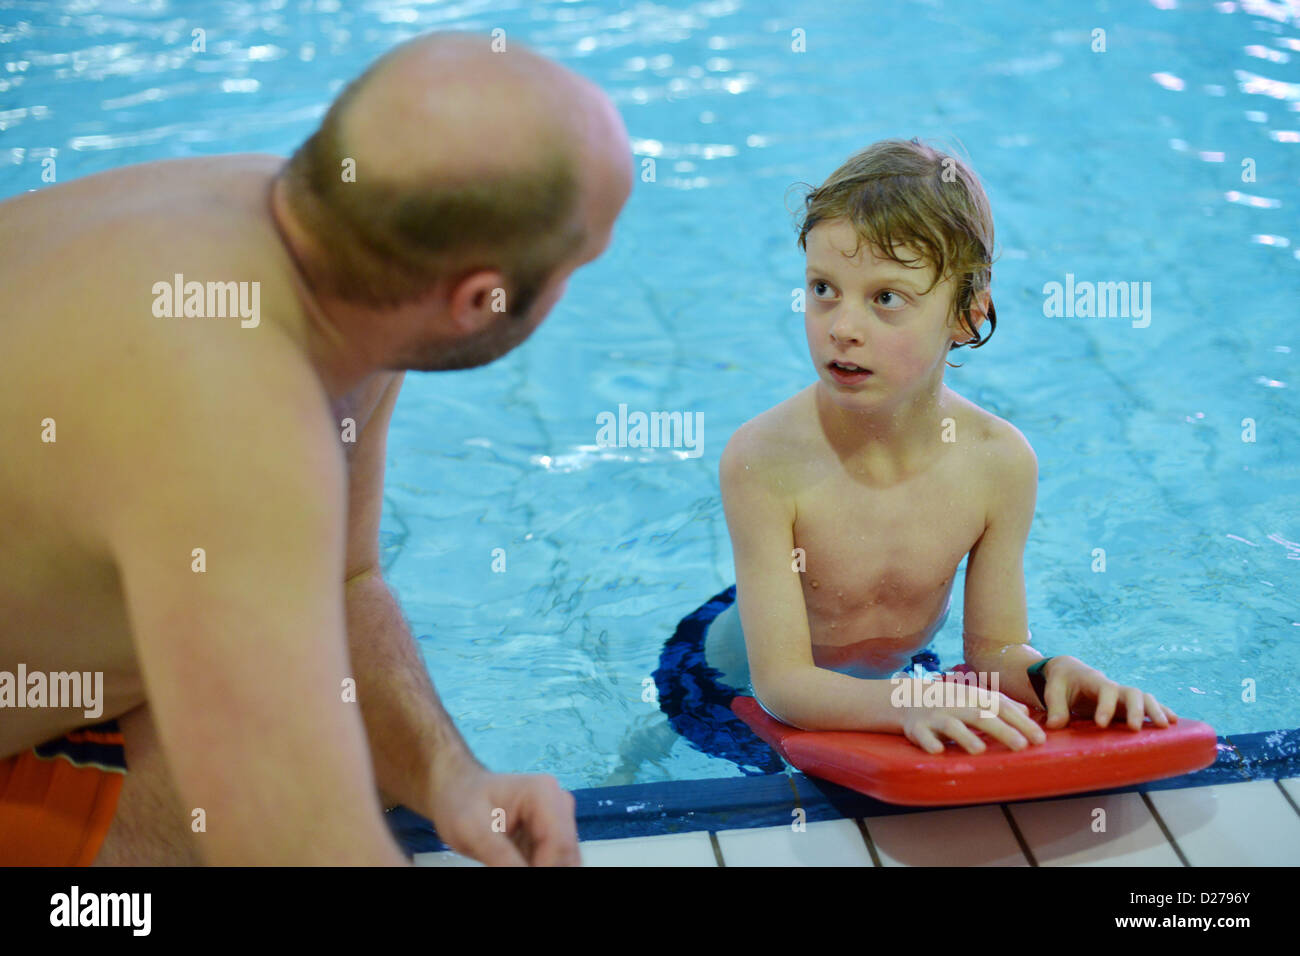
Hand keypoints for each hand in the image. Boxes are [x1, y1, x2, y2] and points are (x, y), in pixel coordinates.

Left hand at [424, 748, 580, 865]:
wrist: (455, 792)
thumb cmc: (460, 803)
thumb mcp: (474, 832)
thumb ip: (501, 858)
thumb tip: (524, 877)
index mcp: (544, 794)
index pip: (559, 844)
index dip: (545, 869)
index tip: (521, 877)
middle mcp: (558, 804)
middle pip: (566, 853)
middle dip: (545, 868)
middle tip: (507, 867)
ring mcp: (557, 819)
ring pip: (564, 860)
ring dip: (542, 868)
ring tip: (506, 863)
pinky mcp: (550, 834)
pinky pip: (554, 861)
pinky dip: (538, 867)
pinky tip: (512, 863)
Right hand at [900, 680, 1046, 754]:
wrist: (908, 699)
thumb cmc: (950, 702)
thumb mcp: (974, 699)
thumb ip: (1000, 705)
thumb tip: (1028, 713)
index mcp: (973, 697)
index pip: (1000, 707)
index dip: (1021, 722)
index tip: (1040, 739)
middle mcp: (956, 704)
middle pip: (980, 716)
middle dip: (1001, 730)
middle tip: (1021, 745)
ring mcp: (935, 716)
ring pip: (952, 725)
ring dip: (965, 736)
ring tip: (980, 750)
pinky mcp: (917, 728)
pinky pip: (922, 735)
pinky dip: (929, 742)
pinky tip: (937, 751)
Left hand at [1039, 656, 1178, 730]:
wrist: (1070, 672)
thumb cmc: (1061, 682)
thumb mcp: (1053, 691)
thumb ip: (1054, 707)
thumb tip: (1055, 726)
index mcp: (1094, 681)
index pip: (1105, 690)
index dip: (1105, 706)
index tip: (1101, 723)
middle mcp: (1113, 687)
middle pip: (1131, 692)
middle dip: (1136, 709)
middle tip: (1135, 728)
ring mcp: (1123, 697)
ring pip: (1144, 698)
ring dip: (1155, 710)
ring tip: (1165, 726)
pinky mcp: (1128, 706)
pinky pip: (1148, 706)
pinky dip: (1162, 711)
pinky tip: (1174, 722)